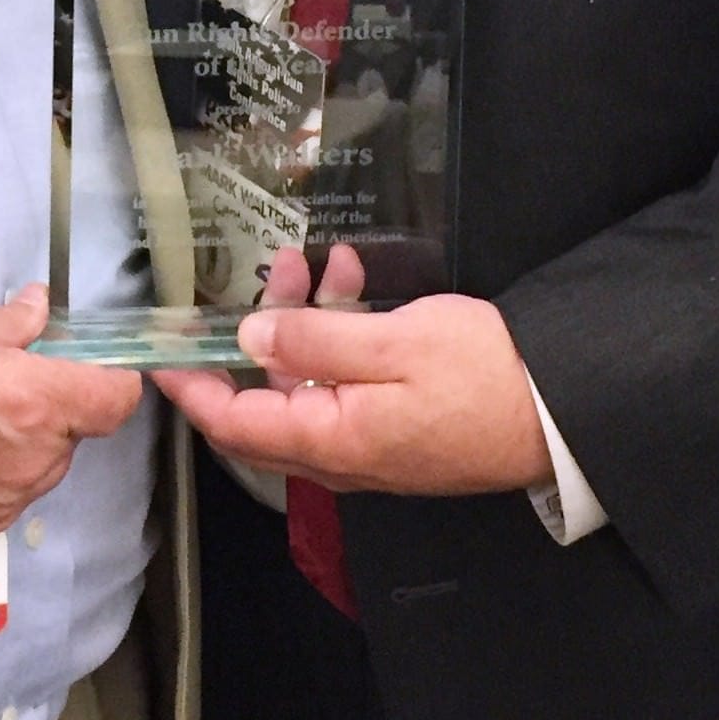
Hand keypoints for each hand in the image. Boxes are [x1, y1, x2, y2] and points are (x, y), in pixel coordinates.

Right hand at [0, 284, 142, 548]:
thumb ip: (8, 323)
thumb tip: (39, 311)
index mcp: (36, 400)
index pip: (117, 399)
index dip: (107, 380)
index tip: (83, 368)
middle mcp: (32, 460)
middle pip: (74, 435)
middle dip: (51, 411)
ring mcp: (4, 502)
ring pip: (39, 470)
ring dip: (20, 448)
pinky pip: (4, 500)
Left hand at [155, 254, 548, 494]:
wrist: (562, 416)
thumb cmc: (484, 377)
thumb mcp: (396, 344)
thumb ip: (315, 343)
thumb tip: (246, 342)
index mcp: (329, 442)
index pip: (232, 425)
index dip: (188, 387)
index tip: (156, 350)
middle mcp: (339, 455)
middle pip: (264, 402)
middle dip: (254, 332)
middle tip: (269, 273)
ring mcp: (368, 446)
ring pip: (306, 384)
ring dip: (303, 323)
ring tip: (320, 264)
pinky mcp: (395, 429)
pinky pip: (344, 384)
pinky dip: (340, 336)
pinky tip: (355, 285)